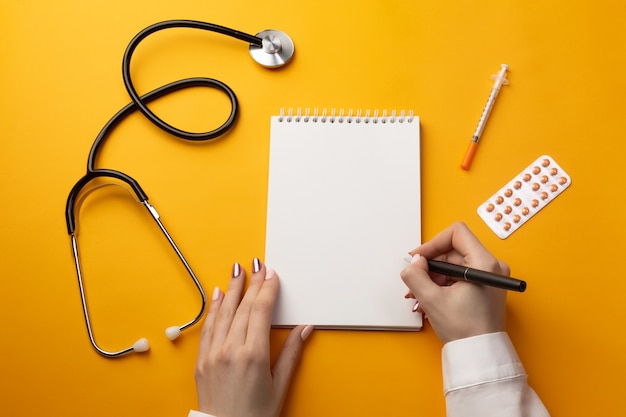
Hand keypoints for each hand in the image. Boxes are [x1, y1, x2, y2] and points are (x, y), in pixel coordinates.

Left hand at [195, 258, 312, 416]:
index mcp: (253, 355)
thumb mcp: (280, 386)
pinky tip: (217, 295)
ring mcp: (213, 354)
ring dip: (231, 289)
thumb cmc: (254, 416)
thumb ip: (291, 353)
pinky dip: (213, 308)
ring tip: (237, 270)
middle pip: (243, 307)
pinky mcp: (202, 360)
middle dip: (252, 282)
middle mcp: (230, 350)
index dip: (267, 289)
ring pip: (223, 312)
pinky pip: (208, 327)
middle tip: (257, 264)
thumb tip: (304, 329)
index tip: (272, 275)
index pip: (261, 311)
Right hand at [400, 222, 507, 343]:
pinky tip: (429, 298)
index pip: (456, 233)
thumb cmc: (466, 330)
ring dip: (433, 276)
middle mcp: (491, 266)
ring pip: (454, 264)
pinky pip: (459, 275)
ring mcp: (489, 276)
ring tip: (419, 294)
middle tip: (415, 281)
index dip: (433, 243)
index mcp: (484, 264)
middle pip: (453, 250)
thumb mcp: (432, 300)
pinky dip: (442, 283)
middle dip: (430, 264)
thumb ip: (416, 275)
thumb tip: (414, 262)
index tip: (419, 258)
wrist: (480, 354)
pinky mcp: (485, 286)